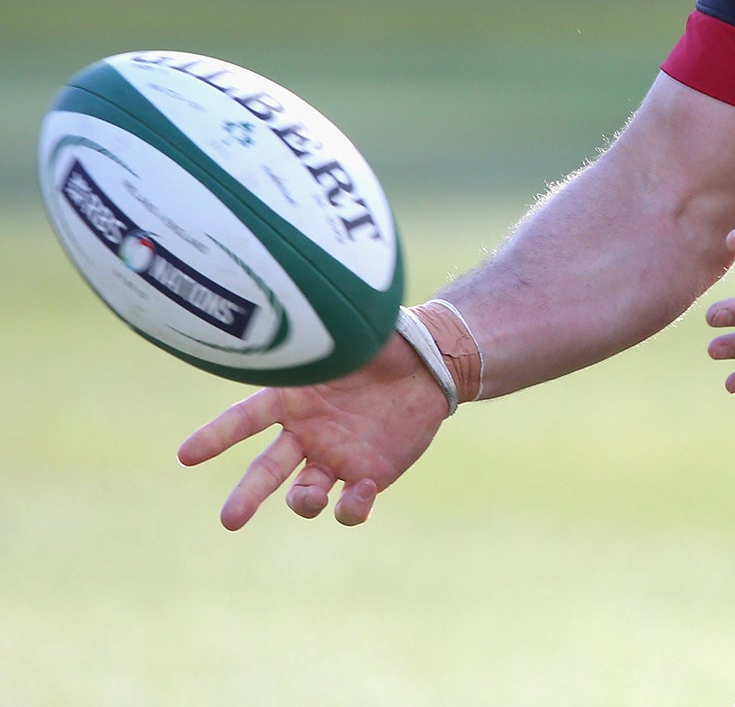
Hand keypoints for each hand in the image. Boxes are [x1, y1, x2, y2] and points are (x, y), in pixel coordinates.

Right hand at [177, 331, 450, 529]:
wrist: (429, 365)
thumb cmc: (384, 343)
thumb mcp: (356, 334)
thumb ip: (331, 342)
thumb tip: (308, 332)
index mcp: (293, 397)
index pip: (245, 418)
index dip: (216, 437)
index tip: (186, 456)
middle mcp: (306, 433)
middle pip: (266, 471)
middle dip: (246, 496)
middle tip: (229, 521)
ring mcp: (334, 458)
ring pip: (303, 496)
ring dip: (303, 502)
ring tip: (311, 496)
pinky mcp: (365, 477)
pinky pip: (348, 507)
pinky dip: (350, 508)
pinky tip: (362, 490)